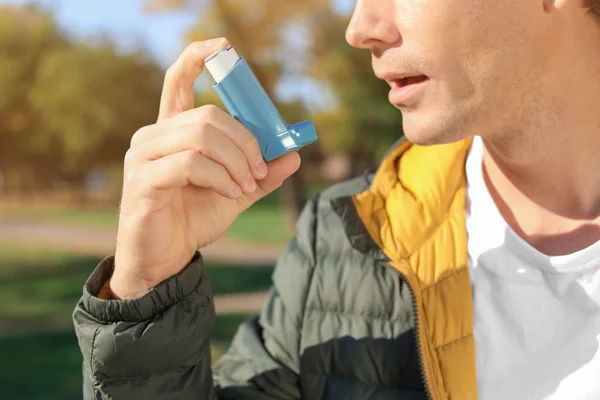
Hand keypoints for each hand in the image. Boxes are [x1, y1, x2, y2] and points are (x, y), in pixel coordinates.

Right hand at [111, 38, 300, 298]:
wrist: (165, 260)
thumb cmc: (193, 220)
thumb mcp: (236, 192)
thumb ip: (261, 173)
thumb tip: (294, 155)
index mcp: (172, 130)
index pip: (178, 80)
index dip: (198, 57)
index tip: (225, 47)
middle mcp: (153, 135)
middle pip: (208, 115)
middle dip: (245, 141)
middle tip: (259, 168)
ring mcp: (143, 156)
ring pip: (202, 135)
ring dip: (236, 161)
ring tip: (245, 185)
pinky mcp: (143, 180)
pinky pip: (191, 163)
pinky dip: (221, 176)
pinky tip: (231, 192)